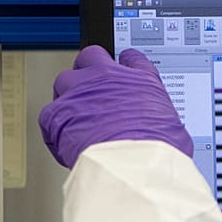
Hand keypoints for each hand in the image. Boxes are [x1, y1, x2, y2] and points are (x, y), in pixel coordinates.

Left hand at [40, 45, 192, 167]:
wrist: (133, 165)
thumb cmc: (156, 150)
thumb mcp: (173, 129)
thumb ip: (160, 120)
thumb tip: (160, 131)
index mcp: (141, 80)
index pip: (131, 59)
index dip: (126, 63)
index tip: (123, 67)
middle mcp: (108, 79)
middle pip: (91, 57)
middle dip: (90, 70)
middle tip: (92, 88)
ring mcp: (81, 92)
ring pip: (64, 80)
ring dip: (68, 94)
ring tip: (75, 114)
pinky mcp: (58, 113)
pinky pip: (48, 113)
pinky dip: (54, 126)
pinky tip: (62, 139)